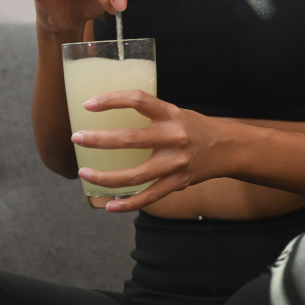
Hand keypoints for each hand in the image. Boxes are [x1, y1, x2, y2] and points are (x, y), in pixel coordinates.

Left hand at [71, 90, 222, 211]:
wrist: (227, 149)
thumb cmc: (194, 128)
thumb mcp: (175, 112)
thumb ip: (150, 114)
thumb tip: (112, 111)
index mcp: (171, 114)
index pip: (138, 100)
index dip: (112, 100)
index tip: (88, 104)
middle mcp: (173, 137)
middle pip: (130, 139)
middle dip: (99, 140)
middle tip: (77, 138)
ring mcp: (175, 164)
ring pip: (135, 175)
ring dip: (106, 177)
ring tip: (84, 173)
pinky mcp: (177, 183)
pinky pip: (148, 198)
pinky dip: (128, 204)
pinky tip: (109, 205)